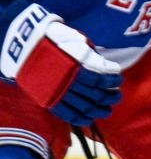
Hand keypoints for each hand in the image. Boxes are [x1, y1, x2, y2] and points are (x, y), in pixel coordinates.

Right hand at [0, 0, 121, 124]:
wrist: (25, 45)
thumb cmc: (54, 39)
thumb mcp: (76, 41)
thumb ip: (92, 56)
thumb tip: (108, 69)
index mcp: (74, 65)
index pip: (100, 78)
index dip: (112, 80)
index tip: (118, 79)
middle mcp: (67, 81)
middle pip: (95, 94)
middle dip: (110, 96)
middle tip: (116, 96)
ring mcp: (57, 91)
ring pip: (84, 106)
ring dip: (99, 109)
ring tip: (108, 109)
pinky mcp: (48, 99)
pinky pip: (67, 114)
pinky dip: (81, 118)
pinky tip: (90, 118)